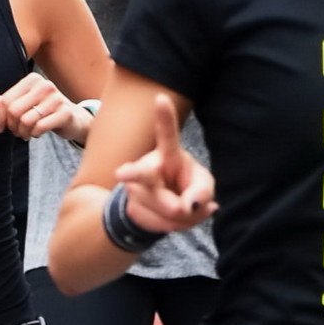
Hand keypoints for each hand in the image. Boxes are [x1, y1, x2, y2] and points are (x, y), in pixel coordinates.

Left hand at [0, 72, 88, 141]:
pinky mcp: (65, 113)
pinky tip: (38, 133)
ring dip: (23, 132)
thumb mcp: (22, 104)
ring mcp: (56, 98)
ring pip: (26, 121)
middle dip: (12, 126)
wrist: (72, 118)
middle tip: (16, 131)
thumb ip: (2, 103)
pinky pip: (39, 128)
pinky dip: (35, 134)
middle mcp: (45, 85)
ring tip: (27, 133)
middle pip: (14, 111)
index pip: (6, 101)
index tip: (0, 128)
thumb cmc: (43, 110)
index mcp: (32, 79)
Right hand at [114, 95, 216, 232]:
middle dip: (132, 173)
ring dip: (184, 217)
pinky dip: (176, 226)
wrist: (160, 210)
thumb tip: (188, 206)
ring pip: (164, 209)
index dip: (165, 117)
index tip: (160, 98)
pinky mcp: (133, 209)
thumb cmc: (186, 187)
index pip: (166, 135)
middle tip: (120, 174)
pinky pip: (161, 224)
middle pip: (141, 173)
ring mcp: (136, 190)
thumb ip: (202, 192)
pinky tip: (174, 220)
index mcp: (168, 154)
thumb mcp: (203, 186)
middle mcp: (147, 168)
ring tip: (186, 211)